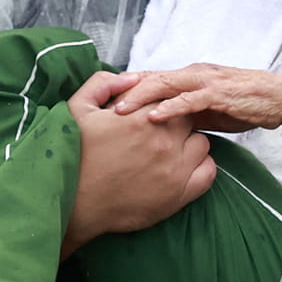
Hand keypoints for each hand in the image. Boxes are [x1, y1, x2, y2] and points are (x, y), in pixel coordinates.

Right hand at [62, 70, 217, 256]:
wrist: (72, 203)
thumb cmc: (74, 156)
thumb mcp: (77, 109)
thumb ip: (104, 83)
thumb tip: (132, 78)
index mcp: (141, 118)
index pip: (169, 99)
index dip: (160, 105)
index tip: (148, 116)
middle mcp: (163, 142)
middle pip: (188, 119)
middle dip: (175, 123)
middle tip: (157, 134)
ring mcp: (174, 170)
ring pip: (201, 144)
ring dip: (188, 144)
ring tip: (168, 152)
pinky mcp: (179, 195)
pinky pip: (208, 172)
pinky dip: (200, 167)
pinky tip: (181, 168)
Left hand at [110, 64, 281, 132]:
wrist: (278, 98)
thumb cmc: (243, 104)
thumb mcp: (207, 111)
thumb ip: (184, 115)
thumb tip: (160, 129)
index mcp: (186, 77)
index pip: (149, 81)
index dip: (125, 92)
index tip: (102, 107)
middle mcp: (191, 74)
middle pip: (149, 79)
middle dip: (123, 93)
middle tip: (99, 109)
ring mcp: (204, 81)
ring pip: (164, 85)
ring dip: (140, 97)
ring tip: (119, 112)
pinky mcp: (218, 93)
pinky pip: (189, 100)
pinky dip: (170, 107)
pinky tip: (154, 117)